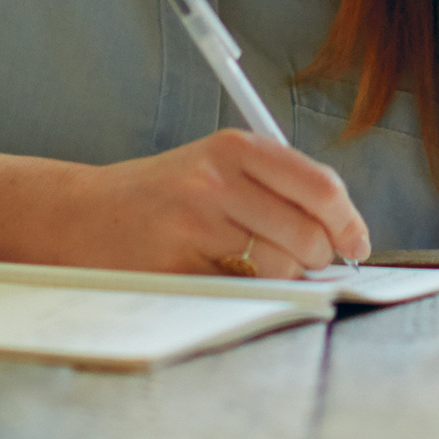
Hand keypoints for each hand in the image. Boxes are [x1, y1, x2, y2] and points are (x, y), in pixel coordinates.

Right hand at [51, 130, 370, 276]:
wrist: (81, 214)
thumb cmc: (160, 195)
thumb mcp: (216, 166)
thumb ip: (272, 185)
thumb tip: (337, 228)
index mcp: (236, 147)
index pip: (319, 184)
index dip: (348, 220)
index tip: (357, 243)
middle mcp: (218, 178)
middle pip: (307, 230)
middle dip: (320, 257)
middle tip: (314, 264)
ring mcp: (195, 221)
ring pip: (278, 264)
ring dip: (286, 278)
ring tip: (265, 269)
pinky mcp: (176, 263)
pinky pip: (239, 289)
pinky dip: (247, 292)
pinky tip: (228, 278)